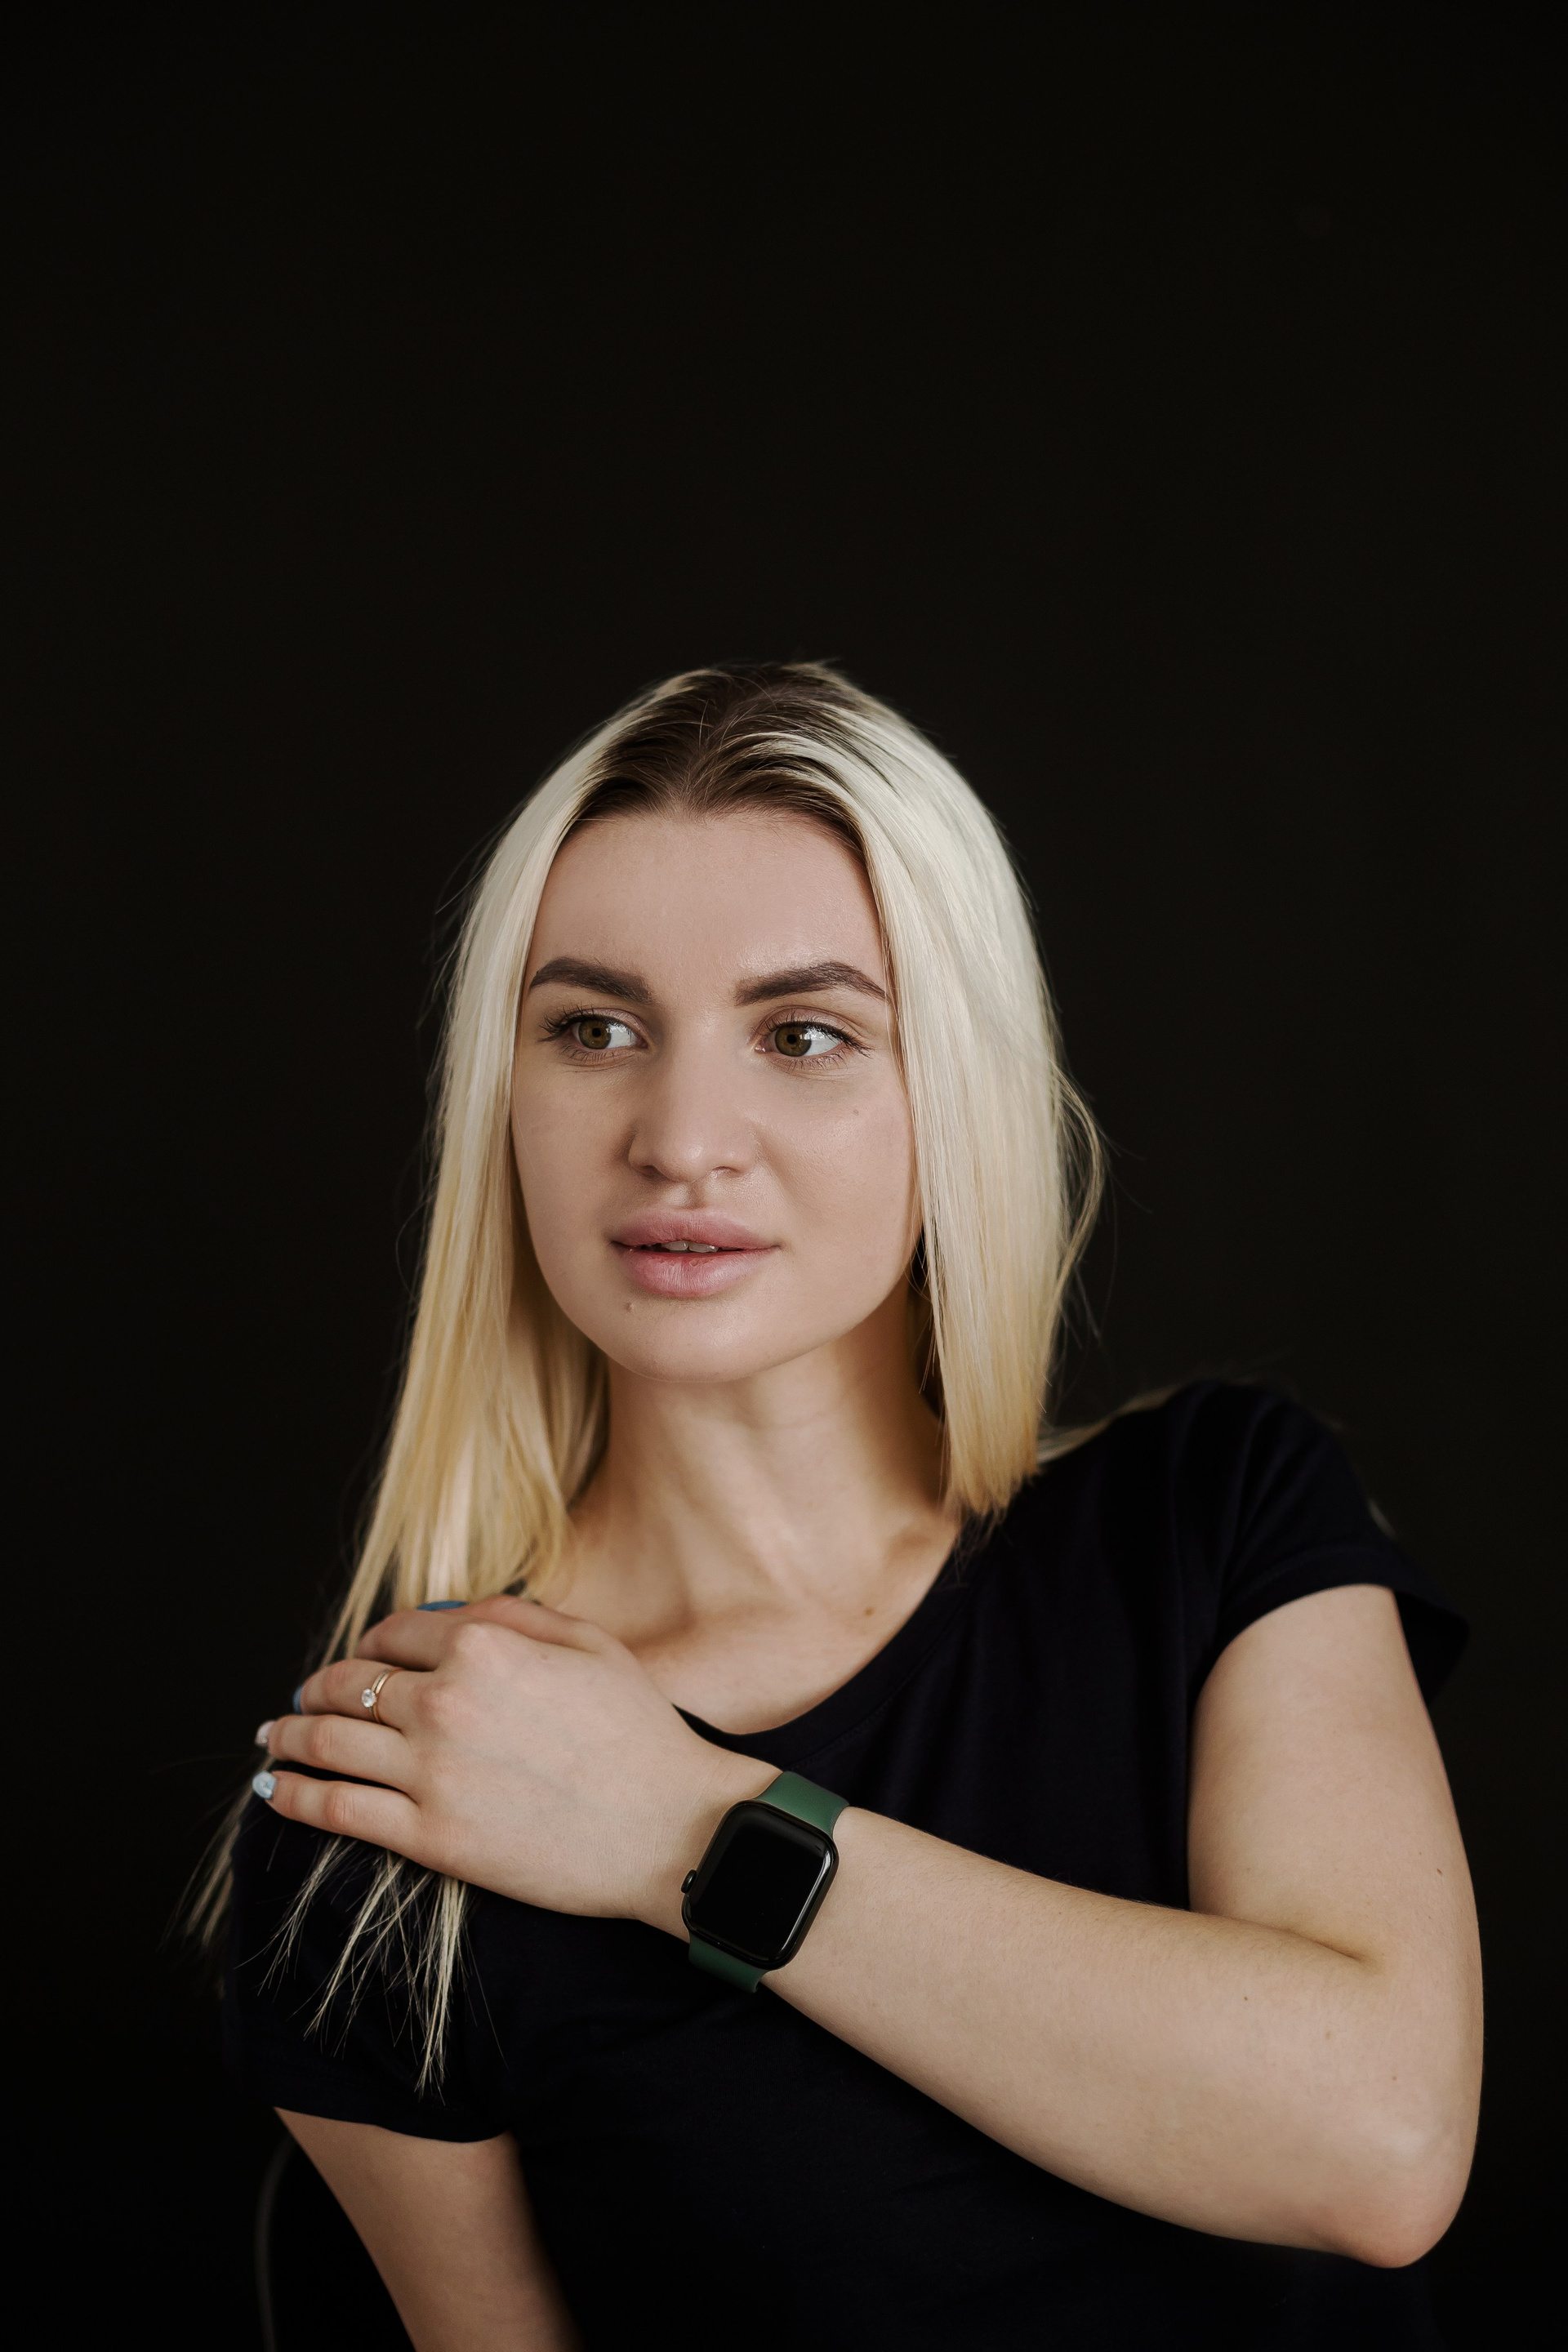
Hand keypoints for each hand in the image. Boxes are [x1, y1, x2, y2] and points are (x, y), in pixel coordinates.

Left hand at [255, 1597, 770, 1929]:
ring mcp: (431, 1771)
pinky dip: (294, 1794)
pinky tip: (274, 1787)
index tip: (368, 1656)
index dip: (375, 1642)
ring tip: (273, 1735)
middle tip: (304, 1698)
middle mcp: (444, 1700)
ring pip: (329, 1742)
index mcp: (483, 1645)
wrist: (670, 1827)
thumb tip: (454, 1610)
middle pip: (351, 1684)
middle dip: (321, 1688)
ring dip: (290, 1734)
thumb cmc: (642, 1733)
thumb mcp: (590, 1643)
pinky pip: (338, 1808)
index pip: (395, 1632)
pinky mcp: (430, 1836)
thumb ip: (515, 1614)